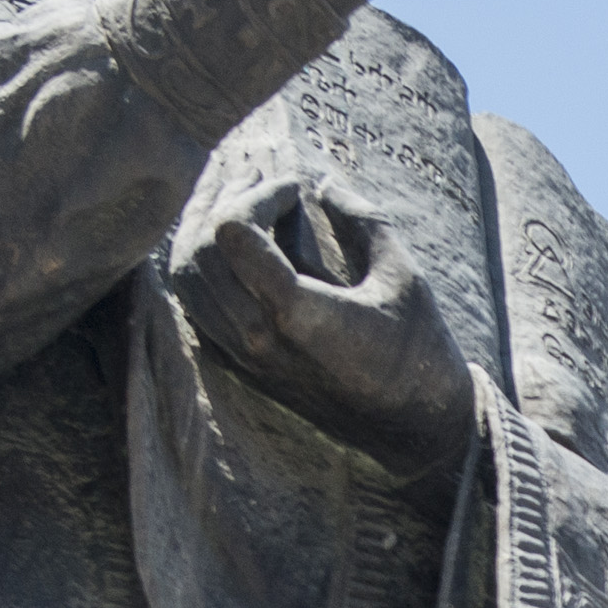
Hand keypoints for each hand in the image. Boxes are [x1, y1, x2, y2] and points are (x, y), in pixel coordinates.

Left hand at [180, 176, 473, 473]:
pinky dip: (201, 266)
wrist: (417, 429)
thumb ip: (361, 220)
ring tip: (236, 199)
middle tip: (260, 177)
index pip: (233, 234)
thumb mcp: (402, 274)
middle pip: (201, 249)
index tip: (297, 187)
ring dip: (202, 229)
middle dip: (226, 199)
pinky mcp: (245, 367)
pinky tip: (229, 243)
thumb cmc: (420, 350)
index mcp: (297, 314)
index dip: (260, 194)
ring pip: (187, 279)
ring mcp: (247, 357)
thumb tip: (323, 179)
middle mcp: (259, 339)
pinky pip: (196, 308)